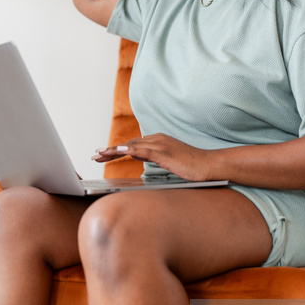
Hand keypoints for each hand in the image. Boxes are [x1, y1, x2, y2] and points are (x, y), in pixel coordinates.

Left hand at [92, 133, 211, 181]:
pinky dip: (128, 150)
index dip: (115, 150)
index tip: (102, 155)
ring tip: (99, 154)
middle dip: (109, 150)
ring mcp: (160, 144)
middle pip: (128, 144)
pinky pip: (142, 150)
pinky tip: (117, 152)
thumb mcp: (168, 161)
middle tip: (94, 155)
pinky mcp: (164, 152)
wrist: (209, 165)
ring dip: (113, 150)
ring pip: (131, 146)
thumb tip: (138, 157)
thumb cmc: (192, 166)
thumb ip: (153, 157)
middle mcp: (157, 139)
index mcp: (157, 140)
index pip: (131, 145)